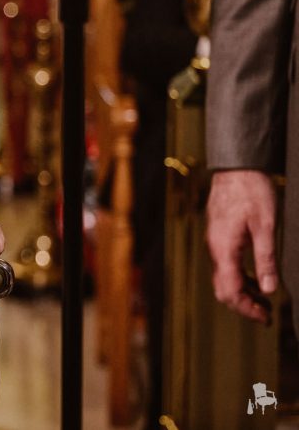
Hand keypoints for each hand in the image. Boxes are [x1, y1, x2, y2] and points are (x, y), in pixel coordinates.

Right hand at [206, 169, 277, 323]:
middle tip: (266, 315)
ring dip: (242, 293)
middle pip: (222, 289)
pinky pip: (225, 265)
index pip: (230, 290)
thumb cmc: (252, 192)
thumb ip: (266, 259)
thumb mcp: (266, 226)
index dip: (247, 309)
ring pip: (223, 278)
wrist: (236, 167)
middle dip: (243, 305)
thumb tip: (269, 290)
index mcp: (224, 248)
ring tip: (265, 300)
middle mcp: (215, 248)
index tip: (265, 318)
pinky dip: (239, 278)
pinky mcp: (218, 236)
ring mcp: (214, 242)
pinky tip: (256, 278)